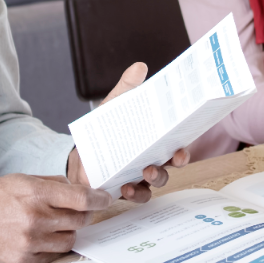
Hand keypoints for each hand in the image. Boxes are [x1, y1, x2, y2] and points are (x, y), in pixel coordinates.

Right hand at [0, 173, 111, 262]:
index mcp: (36, 194)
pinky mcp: (24, 260)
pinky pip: (53, 255)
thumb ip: (52, 184)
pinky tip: (43, 237)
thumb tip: (79, 191)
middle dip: (84, 214)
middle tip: (80, 211)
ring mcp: (30, 242)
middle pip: (79, 220)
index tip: (105, 199)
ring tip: (57, 225)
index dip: (99, 199)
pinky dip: (53, 246)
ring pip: (70, 239)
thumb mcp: (22, 179)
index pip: (81, 198)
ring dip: (69, 231)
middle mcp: (36, 219)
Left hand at [65, 62, 190, 202]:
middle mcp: (151, 161)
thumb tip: (140, 66)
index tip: (182, 148)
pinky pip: (136, 196)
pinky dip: (134, 193)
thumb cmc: (105, 129)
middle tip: (171, 158)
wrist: (80, 152)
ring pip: (157, 182)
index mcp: (153, 142)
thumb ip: (127, 88)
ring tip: (146, 172)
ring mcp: (139, 178)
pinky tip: (126, 187)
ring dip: (156, 179)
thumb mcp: (114, 105)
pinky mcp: (124, 190)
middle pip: (171, 166)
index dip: (183, 150)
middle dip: (174, 164)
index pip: (175, 146)